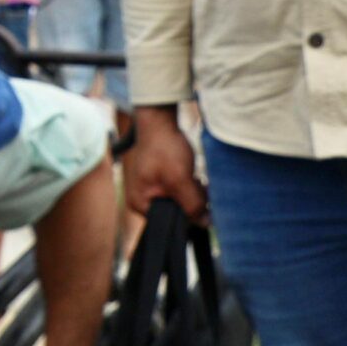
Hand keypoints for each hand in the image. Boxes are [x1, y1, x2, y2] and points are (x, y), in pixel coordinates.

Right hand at [123, 106, 206, 221]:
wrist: (160, 121)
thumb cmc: (163, 148)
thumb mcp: (180, 180)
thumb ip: (192, 204)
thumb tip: (206, 224)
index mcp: (140, 204)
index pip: (169, 223)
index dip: (189, 216)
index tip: (201, 202)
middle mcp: (143, 199)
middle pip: (176, 212)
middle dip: (192, 202)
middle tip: (199, 186)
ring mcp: (152, 189)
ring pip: (181, 201)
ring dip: (193, 193)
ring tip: (196, 177)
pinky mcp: (161, 179)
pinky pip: (180, 191)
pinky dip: (190, 185)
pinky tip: (194, 175)